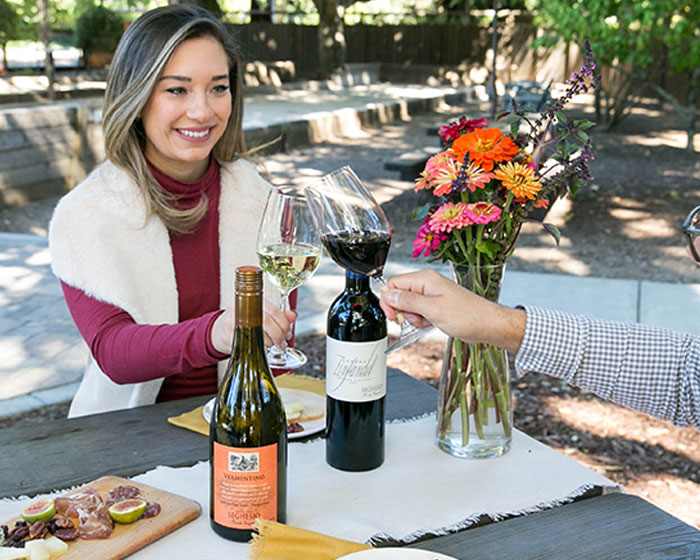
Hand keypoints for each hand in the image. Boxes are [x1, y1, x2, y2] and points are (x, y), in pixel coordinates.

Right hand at [210, 300, 296, 354]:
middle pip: (267, 322)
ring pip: (259, 334)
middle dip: (279, 335)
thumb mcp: (262, 314)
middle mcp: (243, 309)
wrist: (220, 330)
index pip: (274, 312)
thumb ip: (278, 315)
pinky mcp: (229, 335)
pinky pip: (249, 344)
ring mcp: (234, 322)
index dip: (284, 324)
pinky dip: (259, 348)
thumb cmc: (245, 321)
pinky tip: (262, 348)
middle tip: (282, 343)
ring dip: (270, 343)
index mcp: (254, 301)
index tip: (288, 333)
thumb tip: (293, 315)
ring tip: (273, 346)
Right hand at [379, 269, 525, 353]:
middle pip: (399, 295)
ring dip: (413, 318)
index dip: (390, 300)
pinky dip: (421, 320)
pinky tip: (431, 323)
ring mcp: (431, 295)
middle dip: (402, 311)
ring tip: (427, 322)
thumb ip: (408, 301)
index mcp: (425, 279)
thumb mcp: (432, 309)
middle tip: (414, 320)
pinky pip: (419, 312)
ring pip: (408, 306)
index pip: (394, 283)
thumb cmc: (467, 316)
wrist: (486, 324)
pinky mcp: (435, 305)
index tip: (394, 315)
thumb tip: (389, 294)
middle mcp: (427, 284)